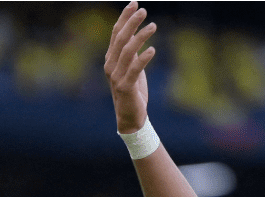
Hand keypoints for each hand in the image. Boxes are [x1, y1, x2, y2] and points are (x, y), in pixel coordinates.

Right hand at [104, 1, 156, 133]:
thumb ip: (132, 53)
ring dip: (140, 37)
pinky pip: (134, 70)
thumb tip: (138, 34)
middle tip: (143, 10)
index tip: (134, 3)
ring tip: (153, 26)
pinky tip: (153, 49)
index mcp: (111, 59)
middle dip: (131, 22)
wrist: (130, 117)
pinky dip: (143, 59)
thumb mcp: (132, 68)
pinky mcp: (125, 87)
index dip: (124, 17)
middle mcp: (110, 65)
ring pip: (127, 51)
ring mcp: (116, 77)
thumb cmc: (133, 92)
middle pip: (120, 39)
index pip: (116, 33)